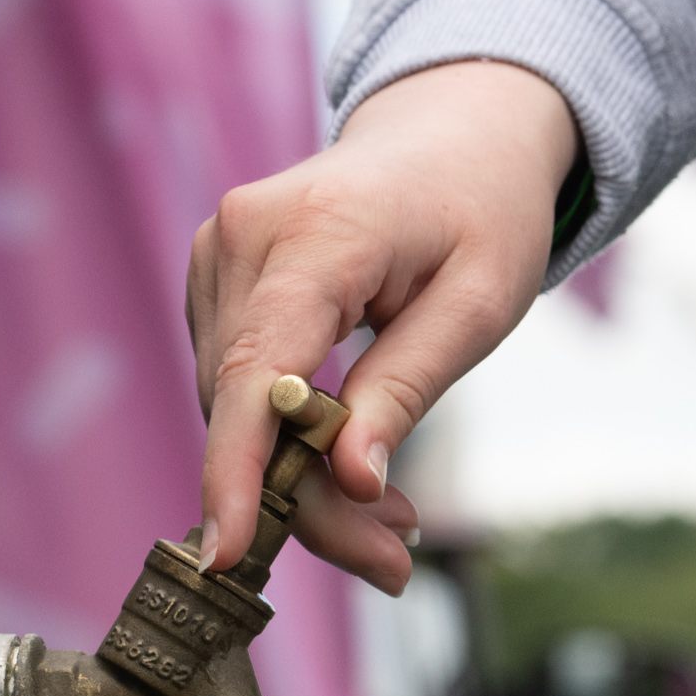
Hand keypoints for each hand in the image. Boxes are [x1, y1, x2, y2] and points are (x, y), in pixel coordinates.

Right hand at [185, 60, 578, 591]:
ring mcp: (218, 255)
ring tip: (389, 522)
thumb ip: (407, 389)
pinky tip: (350, 461)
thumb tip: (352, 481)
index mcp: (319, 229)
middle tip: (393, 563)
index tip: (228, 551)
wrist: (452, 132)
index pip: (258, 369)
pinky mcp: (215, 282)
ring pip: (235, 411)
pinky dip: (287, 442)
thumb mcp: (479, 305)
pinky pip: (237, 388)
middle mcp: (244, 234)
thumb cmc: (480, 210)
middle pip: (247, 409)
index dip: (239, 469)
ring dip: (301, 482)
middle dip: (309, 502)